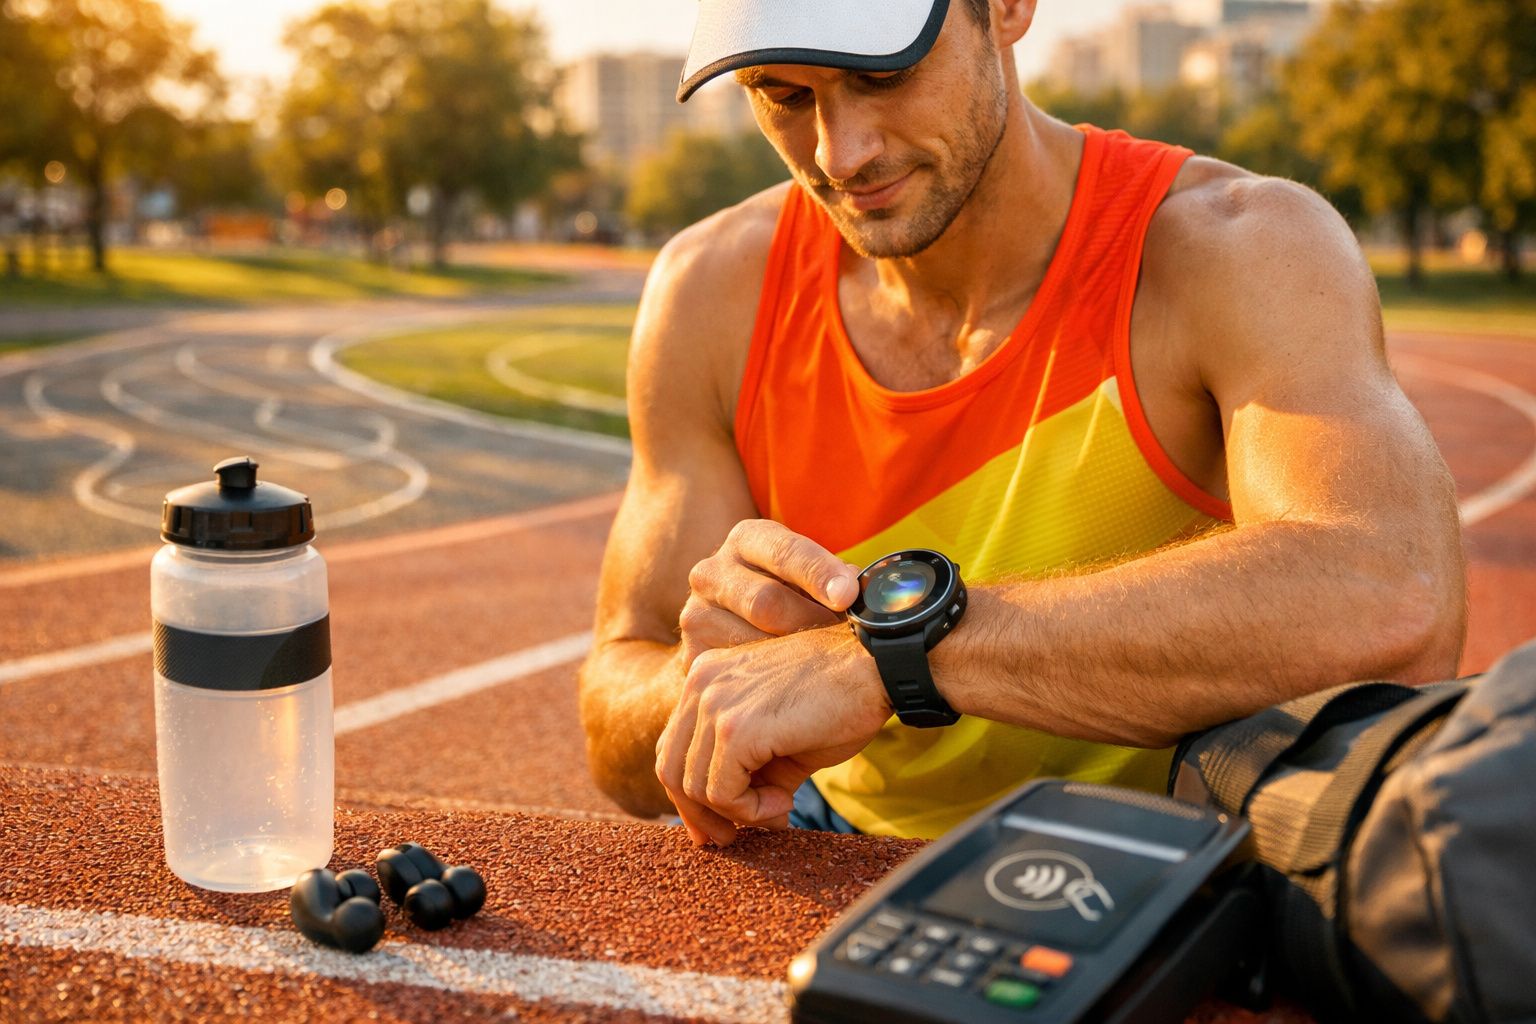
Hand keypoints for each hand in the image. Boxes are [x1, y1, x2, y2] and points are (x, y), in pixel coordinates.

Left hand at [655, 625, 892, 846]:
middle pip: (672, 769)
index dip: (689, 795)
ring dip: (738, 813)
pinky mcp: (737, 728)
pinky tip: (785, 801)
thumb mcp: (778, 734)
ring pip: (695, 787)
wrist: (877, 667)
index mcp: (707, 677)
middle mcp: (701, 683)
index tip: (717, 825)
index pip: (673, 746)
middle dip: (701, 814)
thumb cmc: (839, 698)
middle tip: (734, 838)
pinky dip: (751, 811)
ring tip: (779, 807)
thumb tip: (730, 821)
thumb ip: (746, 768)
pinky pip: (722, 792)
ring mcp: (715, 703)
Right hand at [679, 519, 860, 668]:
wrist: (733, 634)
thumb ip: (833, 578)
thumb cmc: (790, 598)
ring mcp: (695, 614)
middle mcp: (712, 571)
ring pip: (752, 644)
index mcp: (747, 539)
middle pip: (765, 601)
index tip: (846, 595)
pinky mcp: (691, 656)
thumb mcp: (807, 577)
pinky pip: (736, 675)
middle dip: (811, 624)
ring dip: (794, 658)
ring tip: (823, 665)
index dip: (819, 573)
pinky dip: (770, 684)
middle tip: (844, 641)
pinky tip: (793, 688)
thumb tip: (858, 588)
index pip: (784, 551)